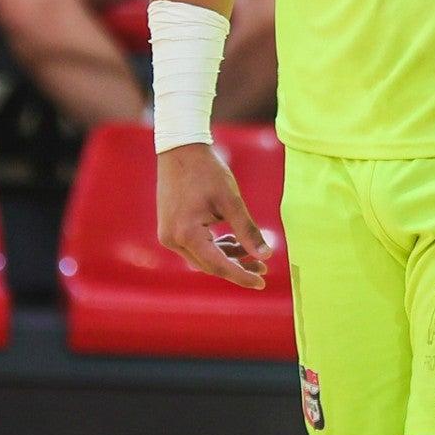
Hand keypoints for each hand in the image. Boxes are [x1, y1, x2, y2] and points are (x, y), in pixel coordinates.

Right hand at [157, 142, 272, 289]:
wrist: (181, 151)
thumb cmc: (208, 172)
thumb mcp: (232, 201)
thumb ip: (247, 230)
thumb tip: (266, 255)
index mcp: (187, 234)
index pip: (218, 265)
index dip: (241, 276)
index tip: (262, 284)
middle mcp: (173, 240)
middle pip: (210, 264)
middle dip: (237, 267)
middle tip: (264, 269)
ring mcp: (168, 235)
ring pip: (203, 256)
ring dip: (227, 257)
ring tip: (253, 255)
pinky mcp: (170, 229)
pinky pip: (196, 246)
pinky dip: (215, 246)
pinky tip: (233, 242)